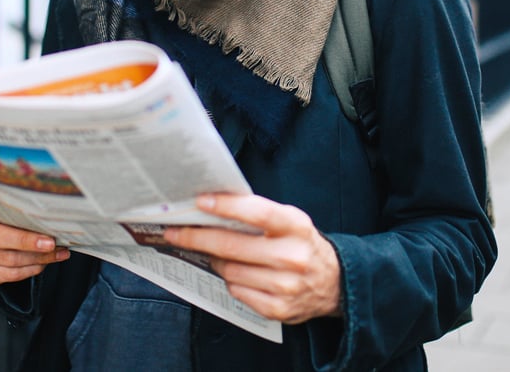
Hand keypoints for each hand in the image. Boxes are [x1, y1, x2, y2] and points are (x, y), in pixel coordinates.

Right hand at [0, 178, 69, 286]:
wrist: (4, 244)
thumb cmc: (13, 216)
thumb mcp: (13, 204)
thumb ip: (18, 200)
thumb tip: (51, 205)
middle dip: (27, 241)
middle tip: (52, 242)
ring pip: (5, 259)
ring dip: (36, 258)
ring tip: (57, 253)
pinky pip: (5, 275)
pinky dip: (28, 271)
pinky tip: (42, 264)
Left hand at [163, 194, 340, 323]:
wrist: (335, 283)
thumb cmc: (302, 244)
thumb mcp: (291, 221)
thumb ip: (259, 214)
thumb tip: (213, 206)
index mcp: (296, 227)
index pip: (256, 212)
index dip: (226, 206)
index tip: (200, 201)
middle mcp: (292, 256)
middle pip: (232, 247)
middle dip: (197, 238)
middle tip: (175, 232)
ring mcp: (285, 286)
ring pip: (230, 270)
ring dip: (215, 260)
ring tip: (210, 252)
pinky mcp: (278, 309)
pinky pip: (237, 291)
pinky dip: (231, 280)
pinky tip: (235, 272)